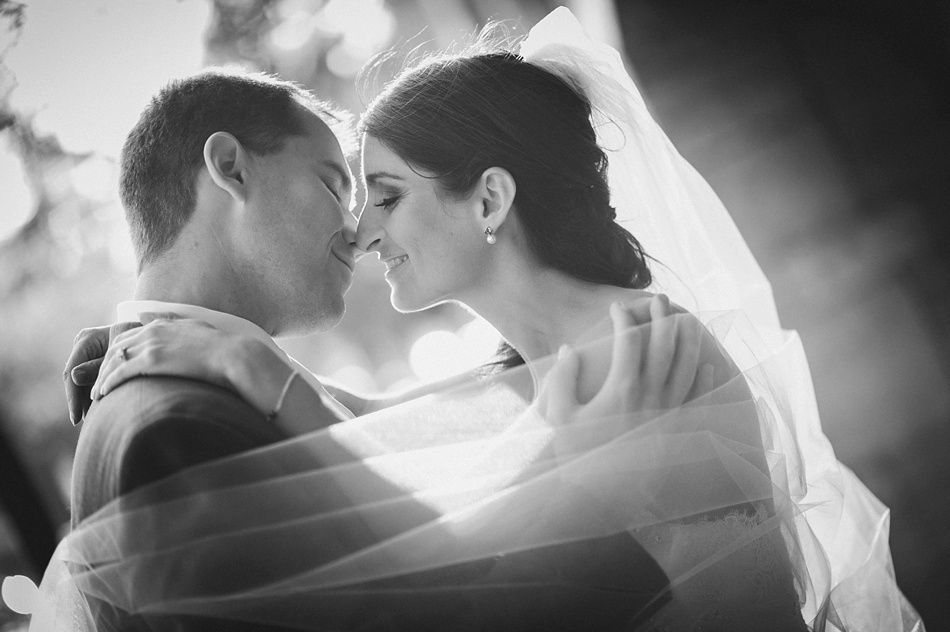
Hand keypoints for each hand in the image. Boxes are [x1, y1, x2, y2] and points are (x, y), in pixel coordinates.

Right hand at [64, 321, 140, 424]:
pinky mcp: (99, 359)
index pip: (72, 370)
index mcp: (87, 339)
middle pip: (75, 377)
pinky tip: (99, 410)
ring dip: (86, 399)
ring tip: (90, 420)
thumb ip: (101, 367)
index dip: (73, 396)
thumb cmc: (146, 342)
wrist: (159, 336)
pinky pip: (93, 378)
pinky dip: (96, 393)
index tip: (77, 417)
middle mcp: (85, 344)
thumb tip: (74, 377)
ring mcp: (90, 351)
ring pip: (83, 380)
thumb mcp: (124, 357)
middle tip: (82, 422)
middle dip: (79, 400)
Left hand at [91, 318, 292, 415]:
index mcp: (162, 324)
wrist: (234, 356)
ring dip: (102, 376)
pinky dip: (107, 383)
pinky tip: (103, 394)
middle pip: (116, 347)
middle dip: (104, 365)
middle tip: (99, 382)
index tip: (113, 367)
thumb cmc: (222, 347)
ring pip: (113, 360)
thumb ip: (172, 320)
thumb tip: (150, 314)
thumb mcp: (195, 326)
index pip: (128, 337)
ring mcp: (150, 345)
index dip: (117, 353)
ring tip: (97, 393)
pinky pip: (119, 372)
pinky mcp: (150, 361)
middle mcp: (152, 331)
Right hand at [537, 296, 713, 455]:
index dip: (622, 319)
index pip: (627, 341)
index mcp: (621, 389)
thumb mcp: (559, 415)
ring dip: (688, 340)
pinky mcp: (674, 428)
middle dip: (662, 318)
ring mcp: (666, 412)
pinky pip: (696, 399)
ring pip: (686, 367)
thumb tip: (569, 350)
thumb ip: (562, 379)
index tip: (615, 307)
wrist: (601, 496)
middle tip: (660, 298)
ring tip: (687, 320)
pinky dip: (704, 380)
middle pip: (663, 346)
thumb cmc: (576, 454)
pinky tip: (707, 364)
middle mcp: (649, 396)